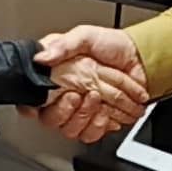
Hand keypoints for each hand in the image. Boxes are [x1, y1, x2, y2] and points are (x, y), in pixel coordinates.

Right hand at [35, 26, 146, 143]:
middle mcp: (62, 96)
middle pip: (50, 119)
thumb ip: (62, 45)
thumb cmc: (112, 45)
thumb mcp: (85, 36)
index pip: (30, 99)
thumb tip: (41, 58)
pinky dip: (100, 124)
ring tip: (98, 98)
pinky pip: (90, 134)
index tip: (45, 102)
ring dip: (85, 116)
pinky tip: (107, 111)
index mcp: (52, 75)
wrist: (140, 58)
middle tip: (81, 94)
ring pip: (70, 130)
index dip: (32, 106)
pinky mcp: (96, 121)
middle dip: (67, 110)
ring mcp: (79, 110)